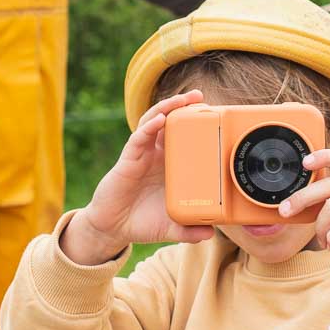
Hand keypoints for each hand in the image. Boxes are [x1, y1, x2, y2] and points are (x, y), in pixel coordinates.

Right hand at [61, 92, 215, 265]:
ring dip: (167, 107)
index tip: (216, 115)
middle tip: (201, 97)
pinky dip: (149, 126)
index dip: (197, 125)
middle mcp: (156, 155)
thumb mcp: (171, 227)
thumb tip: (210, 233)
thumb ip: (189, 230)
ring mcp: (142, 155)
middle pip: (170, 122)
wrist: (113, 230)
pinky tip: (160, 119)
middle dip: (183, 106)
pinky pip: (139, 137)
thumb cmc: (142, 222)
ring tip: (182, 99)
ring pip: (154, 122)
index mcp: (170, 166)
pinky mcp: (128, 159)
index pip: (185, 138)